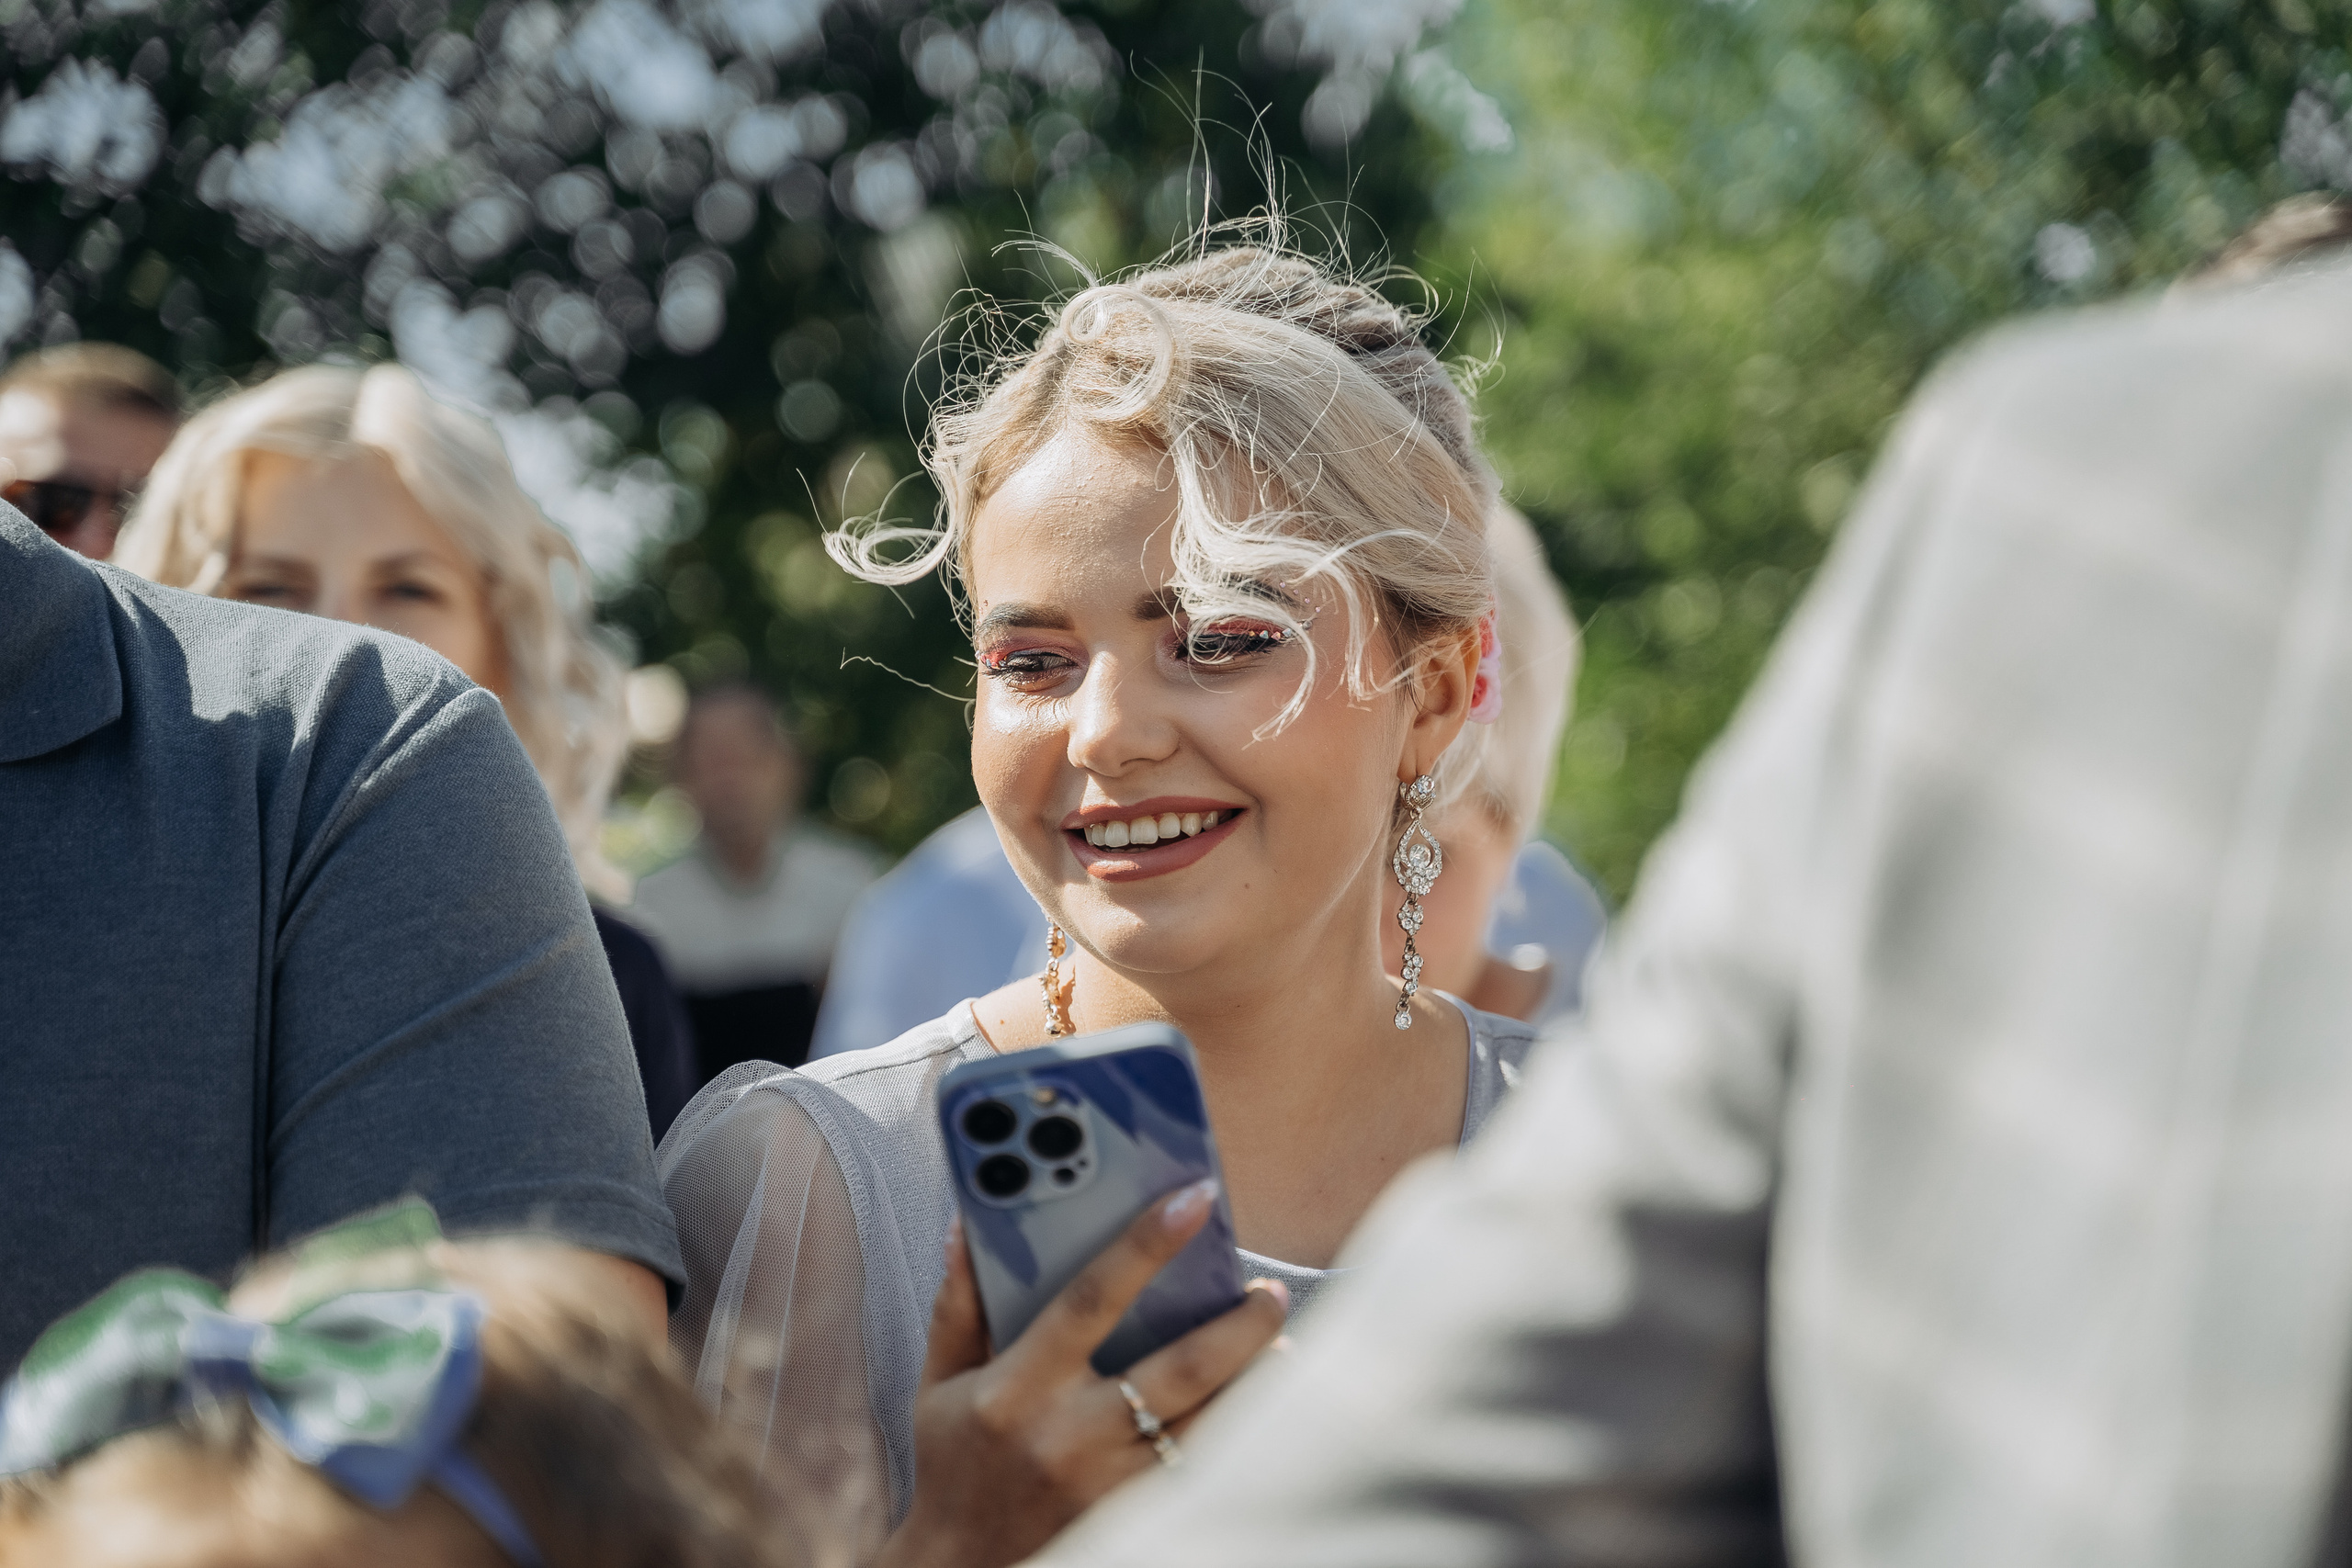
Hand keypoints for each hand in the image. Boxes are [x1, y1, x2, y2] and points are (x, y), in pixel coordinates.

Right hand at [877, 1179, 1288, 1567]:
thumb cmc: (954, 1468)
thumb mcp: (940, 1383)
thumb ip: (959, 1303)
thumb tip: (969, 1225)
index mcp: (1019, 1388)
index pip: (1092, 1297)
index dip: (1145, 1242)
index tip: (1192, 1198)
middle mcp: (1071, 1435)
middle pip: (1183, 1368)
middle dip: (1240, 1323)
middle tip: (1269, 1291)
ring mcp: (1112, 1484)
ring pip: (1212, 1422)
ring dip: (1256, 1378)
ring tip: (1280, 1341)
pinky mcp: (1138, 1519)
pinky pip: (1207, 1467)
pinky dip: (1242, 1431)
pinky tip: (1260, 1405)